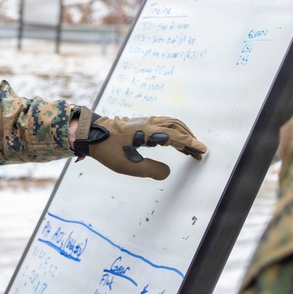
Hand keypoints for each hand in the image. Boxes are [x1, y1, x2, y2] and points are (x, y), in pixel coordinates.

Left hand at [72, 106, 206, 179]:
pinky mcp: (139, 124)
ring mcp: (144, 122)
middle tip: (198, 151)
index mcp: (148, 132)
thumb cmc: (108, 150)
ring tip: (188, 148)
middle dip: (189, 138)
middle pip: (176, 126)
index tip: (202, 150)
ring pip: (170, 123)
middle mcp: (149, 123)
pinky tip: (172, 142)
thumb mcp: (128, 165)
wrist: (90, 135)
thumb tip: (167, 172)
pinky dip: (172, 132)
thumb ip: (150, 169)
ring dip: (182, 134)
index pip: (176, 136)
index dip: (190, 143)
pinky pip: (162, 124)